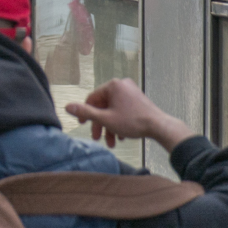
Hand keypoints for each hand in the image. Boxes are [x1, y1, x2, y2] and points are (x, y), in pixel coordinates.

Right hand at [67, 78, 193, 152]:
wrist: (160, 127)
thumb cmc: (132, 121)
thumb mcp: (105, 119)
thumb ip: (86, 112)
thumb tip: (67, 106)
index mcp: (113, 86)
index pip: (92, 98)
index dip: (86, 113)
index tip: (84, 126)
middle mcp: (122, 85)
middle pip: (104, 105)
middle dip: (100, 124)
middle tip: (97, 137)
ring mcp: (131, 91)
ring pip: (113, 109)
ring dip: (110, 126)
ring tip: (111, 142)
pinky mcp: (138, 99)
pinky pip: (123, 109)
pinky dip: (119, 121)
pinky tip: (121, 136)